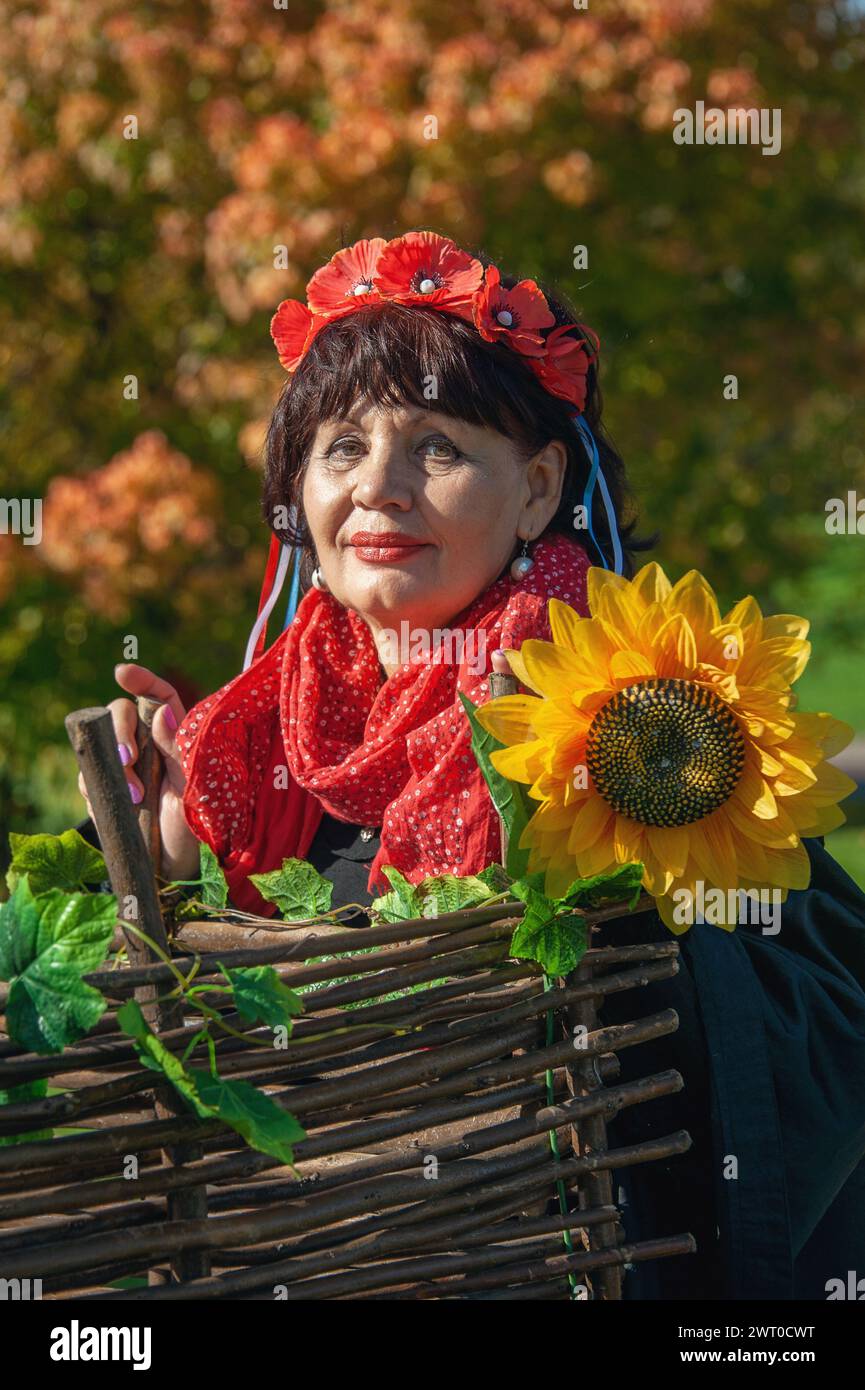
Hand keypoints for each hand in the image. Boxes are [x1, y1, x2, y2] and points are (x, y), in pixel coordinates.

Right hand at [77, 663, 199, 881]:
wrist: (176, 864)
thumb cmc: (195, 823)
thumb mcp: (195, 786)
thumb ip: (178, 749)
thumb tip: (160, 713)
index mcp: (175, 735)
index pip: (159, 696)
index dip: (143, 680)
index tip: (123, 672)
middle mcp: (147, 743)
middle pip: (122, 712)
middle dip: (120, 729)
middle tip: (129, 759)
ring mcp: (123, 765)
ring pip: (101, 741)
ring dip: (114, 764)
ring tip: (136, 796)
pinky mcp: (104, 787)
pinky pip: (88, 772)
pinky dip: (98, 783)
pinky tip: (122, 802)